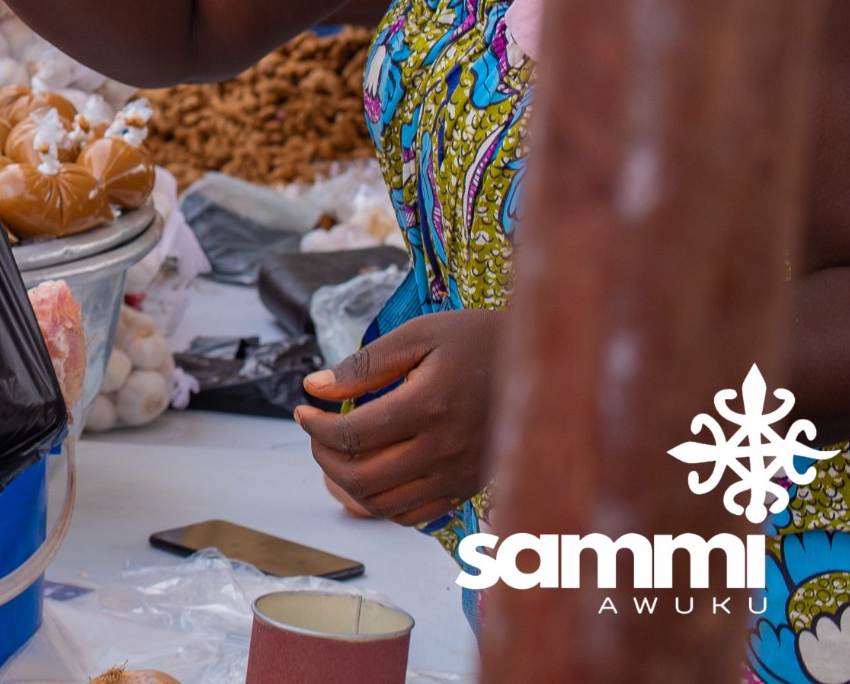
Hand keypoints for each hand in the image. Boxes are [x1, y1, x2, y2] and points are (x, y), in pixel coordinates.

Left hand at [293, 309, 500, 526]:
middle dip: (323, 457)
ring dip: (347, 483)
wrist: (546, 365)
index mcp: (428, 406)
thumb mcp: (419, 334)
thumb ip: (364, 364)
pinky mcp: (469, 488)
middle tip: (315, 433)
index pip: (350, 435)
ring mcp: (458, 476)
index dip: (313, 426)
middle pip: (360, 477)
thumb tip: (315, 387)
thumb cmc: (478, 340)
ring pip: (383, 504)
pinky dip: (383, 502)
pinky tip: (376, 473)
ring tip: (339, 453)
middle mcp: (443, 450)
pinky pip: (415, 515)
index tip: (303, 410)